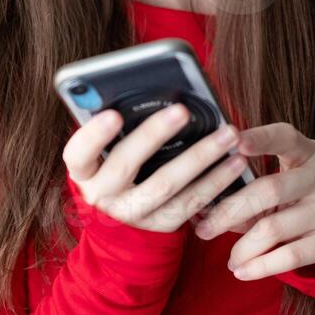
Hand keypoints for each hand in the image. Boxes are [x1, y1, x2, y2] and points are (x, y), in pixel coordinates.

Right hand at [63, 104, 249, 232]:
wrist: (120, 224)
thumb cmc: (114, 166)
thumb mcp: (103, 151)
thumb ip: (116, 127)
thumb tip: (148, 88)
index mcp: (83, 170)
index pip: (78, 153)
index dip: (94, 135)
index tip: (114, 114)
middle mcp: (102, 194)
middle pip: (125, 164)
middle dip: (154, 135)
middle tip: (182, 110)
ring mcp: (132, 213)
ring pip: (166, 185)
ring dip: (200, 156)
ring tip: (227, 133)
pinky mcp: (160, 225)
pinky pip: (191, 204)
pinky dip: (216, 182)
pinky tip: (236, 162)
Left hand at [192, 123, 314, 278]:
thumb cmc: (299, 201)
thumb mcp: (282, 187)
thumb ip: (249, 191)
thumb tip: (202, 209)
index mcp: (309, 152)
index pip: (284, 137)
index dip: (259, 138)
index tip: (232, 140)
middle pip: (270, 189)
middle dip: (230, 211)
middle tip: (203, 228)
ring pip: (275, 227)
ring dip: (244, 247)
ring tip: (229, 259)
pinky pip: (290, 255)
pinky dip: (261, 266)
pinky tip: (242, 271)